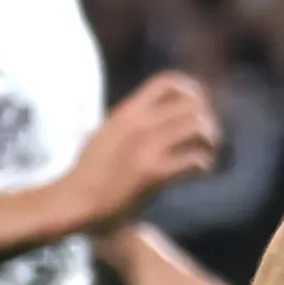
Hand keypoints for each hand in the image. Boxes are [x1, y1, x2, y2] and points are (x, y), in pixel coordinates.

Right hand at [66, 73, 227, 230]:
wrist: (73, 202)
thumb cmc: (86, 174)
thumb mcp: (99, 136)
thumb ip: (114, 125)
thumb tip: (104, 121)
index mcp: (127, 111)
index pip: (168, 82)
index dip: (192, 91)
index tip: (199, 109)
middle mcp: (138, 123)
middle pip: (193, 104)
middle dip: (209, 121)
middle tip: (206, 140)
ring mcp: (145, 146)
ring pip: (198, 127)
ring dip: (210, 142)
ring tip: (206, 154)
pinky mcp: (152, 172)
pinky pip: (194, 159)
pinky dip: (204, 165)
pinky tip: (198, 172)